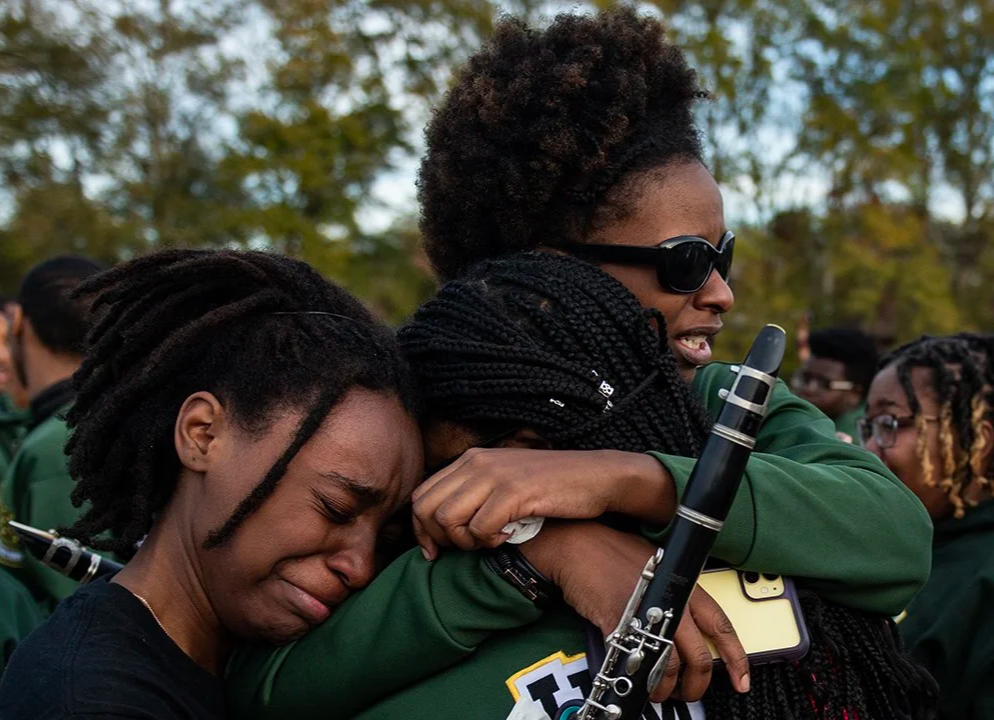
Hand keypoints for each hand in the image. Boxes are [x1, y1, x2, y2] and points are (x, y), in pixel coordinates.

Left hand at [413, 447, 674, 558]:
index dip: (421, 530)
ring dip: (465, 541)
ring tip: (490, 541)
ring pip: (448, 519)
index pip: (422, 495)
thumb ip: (475, 494)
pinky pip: (480, 527)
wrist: (595, 476)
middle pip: (426, 508)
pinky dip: (490, 541)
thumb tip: (443, 526)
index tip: (435, 553)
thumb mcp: (504, 482)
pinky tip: (509, 537)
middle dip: (439, 539)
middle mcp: (477, 462)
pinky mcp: (514, 491)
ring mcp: (494, 475)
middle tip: (464, 551)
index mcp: (471, 459)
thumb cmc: (550, 486)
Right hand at [521, 522, 748, 702]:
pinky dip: (639, 681)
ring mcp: (647, 615)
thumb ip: (676, 593)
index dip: (736, 658)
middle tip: (689, 694)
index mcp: (685, 586)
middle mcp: (671, 602)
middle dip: (696, 685)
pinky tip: (637, 683)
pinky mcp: (621, 626)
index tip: (741, 681)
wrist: (578, 546)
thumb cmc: (613, 551)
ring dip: (665, 688)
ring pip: (669, 667)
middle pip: (697, 657)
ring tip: (658, 692)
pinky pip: (638, 665)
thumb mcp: (658, 565)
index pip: (721, 626)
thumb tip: (685, 626)